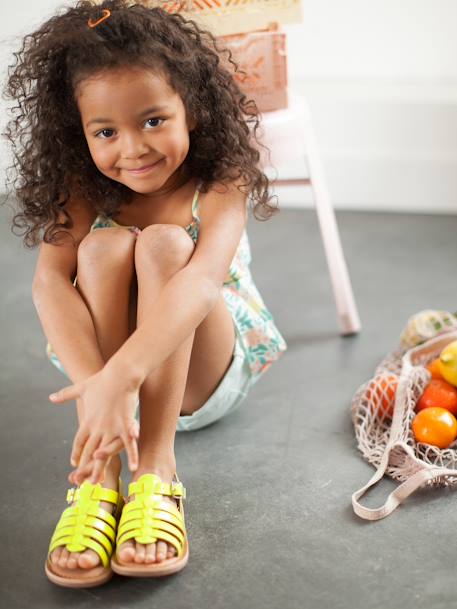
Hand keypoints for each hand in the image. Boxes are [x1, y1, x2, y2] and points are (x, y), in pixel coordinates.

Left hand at [49, 367, 139, 483]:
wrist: (119, 374)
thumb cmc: (102, 380)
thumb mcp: (81, 388)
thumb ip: (66, 395)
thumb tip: (51, 397)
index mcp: (87, 420)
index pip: (79, 441)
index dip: (77, 453)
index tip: (74, 463)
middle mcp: (97, 427)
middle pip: (89, 451)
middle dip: (85, 467)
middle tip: (80, 481)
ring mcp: (111, 427)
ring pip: (105, 453)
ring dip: (100, 468)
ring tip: (97, 482)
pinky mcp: (125, 424)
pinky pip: (128, 444)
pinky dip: (131, 455)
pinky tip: (132, 467)